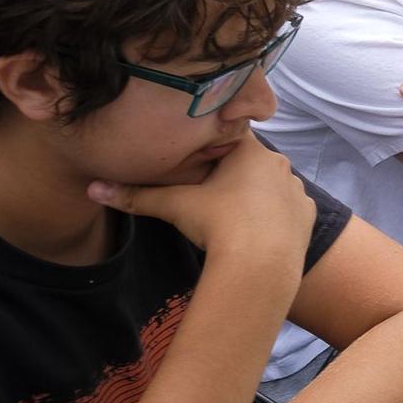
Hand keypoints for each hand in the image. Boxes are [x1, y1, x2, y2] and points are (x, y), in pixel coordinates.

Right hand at [87, 132, 312, 266]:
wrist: (260, 263)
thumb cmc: (218, 224)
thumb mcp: (174, 206)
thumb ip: (137, 196)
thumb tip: (94, 189)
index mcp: (250, 152)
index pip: (229, 139)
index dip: (212, 151)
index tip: (198, 166)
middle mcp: (279, 163)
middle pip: (250, 163)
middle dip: (231, 176)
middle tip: (209, 196)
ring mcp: (297, 189)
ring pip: (270, 186)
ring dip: (254, 197)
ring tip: (232, 218)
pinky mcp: (307, 214)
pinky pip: (288, 210)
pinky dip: (273, 218)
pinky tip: (257, 232)